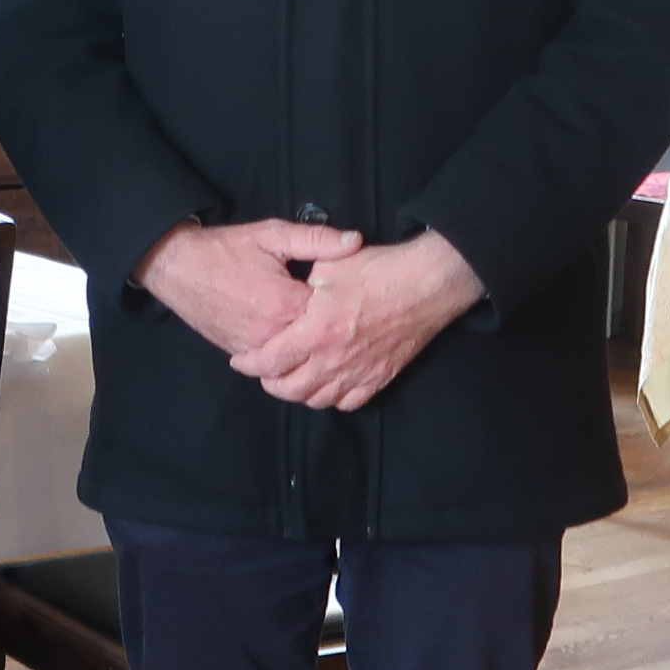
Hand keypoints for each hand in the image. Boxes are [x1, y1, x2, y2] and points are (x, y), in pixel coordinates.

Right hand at [133, 216, 363, 360]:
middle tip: (348, 331)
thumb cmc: (224, 249)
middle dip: (330, 338)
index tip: (357, 305)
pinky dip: (287, 359)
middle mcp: (272, 333)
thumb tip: (355, 241)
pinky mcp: (240, 353)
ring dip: (310, 353)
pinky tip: (300, 350)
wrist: (176, 267)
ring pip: (294, 362)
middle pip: (315, 346)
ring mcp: (255, 348)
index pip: (330, 317)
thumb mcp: (272, 235)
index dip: (344, 311)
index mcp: (286, 303)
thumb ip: (315, 239)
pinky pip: (272, 365)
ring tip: (328, 344)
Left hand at [233, 231, 483, 410]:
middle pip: (289, 389)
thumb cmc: (379, 269)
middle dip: (269, 382)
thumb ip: (300, 286)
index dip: (249, 364)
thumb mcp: (329, 266)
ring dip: (298, 392)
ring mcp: (359, 372)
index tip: (241, 360)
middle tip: (264, 369)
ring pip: (317, 400)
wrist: (428, 283)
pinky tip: (325, 383)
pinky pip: (348, 403)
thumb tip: (283, 296)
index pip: (269, 362)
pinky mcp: (380, 378)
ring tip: (291, 377)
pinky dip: (331, 398)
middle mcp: (334, 359)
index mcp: (316, 330)